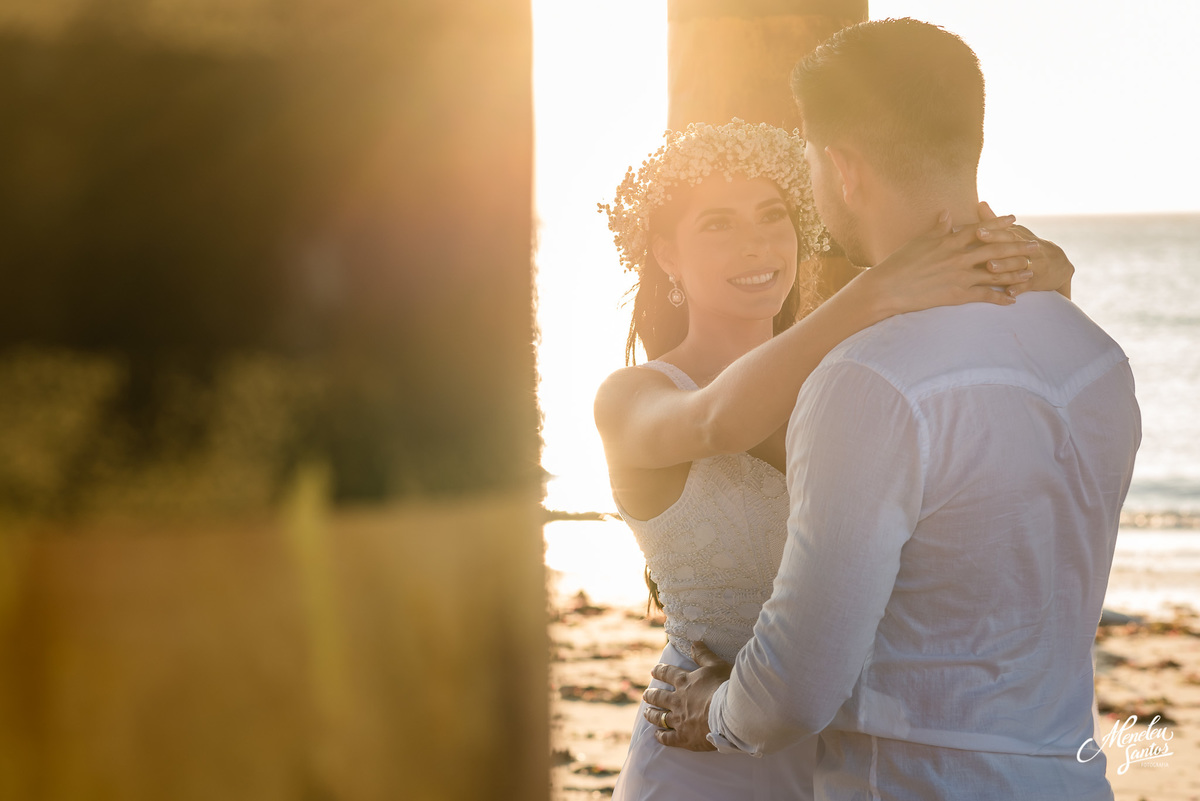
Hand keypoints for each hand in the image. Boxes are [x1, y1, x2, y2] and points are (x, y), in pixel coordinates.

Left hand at [641, 642, 731, 750]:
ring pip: (659, 716)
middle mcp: (677, 700)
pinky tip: (657, 735)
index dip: (660, 671)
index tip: (654, 671)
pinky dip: (660, 736)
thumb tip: (694, 643)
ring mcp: (678, 719)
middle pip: (659, 696)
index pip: (668, 674)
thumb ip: (704, 655)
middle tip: (645, 695)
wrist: (730, 714)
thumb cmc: (725, 687)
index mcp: (685, 682)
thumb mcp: (716, 665)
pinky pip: (667, 737)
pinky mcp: (683, 737)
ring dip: (651, 714)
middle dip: (651, 695)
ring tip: (647, 712)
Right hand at [860, 208, 1040, 317]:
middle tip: (1035, 246)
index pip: (980, 229)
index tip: (1014, 220)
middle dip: (1017, 247)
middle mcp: (959, 257)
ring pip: (995, 273)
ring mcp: (960, 276)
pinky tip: (1012, 300)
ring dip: (1015, 273)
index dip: (998, 224)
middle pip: (995, 250)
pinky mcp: (957, 295)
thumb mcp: (919, 241)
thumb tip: (947, 213)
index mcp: (949, 241)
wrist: (888, 288)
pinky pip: (984, 296)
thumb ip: (938, 228)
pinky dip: (1000, 298)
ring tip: (1031, 272)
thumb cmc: (899, 263)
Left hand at [974, 201, 1073, 297]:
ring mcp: (1033, 265)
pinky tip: (1009, 293)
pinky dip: (1019, 288)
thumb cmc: (1027, 246)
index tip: (978, 231)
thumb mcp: (1015, 232)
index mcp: (1019, 237)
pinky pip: (1028, 285)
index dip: (993, 232)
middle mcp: (1027, 249)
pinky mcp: (1037, 281)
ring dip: (1005, 266)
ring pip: (1018, 265)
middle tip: (981, 245)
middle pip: (1011, 247)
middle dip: (996, 246)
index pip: (1006, 233)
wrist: (1059, 265)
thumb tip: (980, 203)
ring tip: (990, 267)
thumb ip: (995, 221)